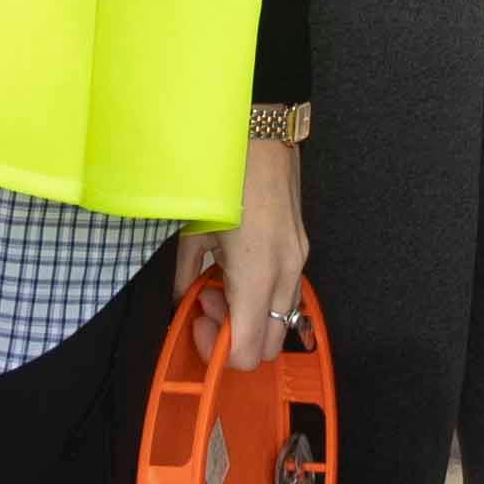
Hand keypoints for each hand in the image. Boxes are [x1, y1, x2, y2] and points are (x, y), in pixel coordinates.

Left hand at [185, 136, 308, 370]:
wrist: (260, 132)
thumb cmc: (223, 176)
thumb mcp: (193, 229)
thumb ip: (187, 275)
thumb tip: (183, 300)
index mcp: (256, 274)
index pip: (246, 351)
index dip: (216, 351)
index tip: (195, 323)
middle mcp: (285, 274)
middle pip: (268, 346)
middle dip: (235, 339)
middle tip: (206, 308)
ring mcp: (298, 260)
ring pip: (280, 320)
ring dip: (250, 318)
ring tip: (219, 285)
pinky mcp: (301, 247)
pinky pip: (285, 293)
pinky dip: (261, 298)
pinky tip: (236, 270)